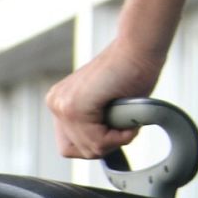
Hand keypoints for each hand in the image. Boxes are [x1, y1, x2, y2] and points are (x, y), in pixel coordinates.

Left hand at [46, 41, 164, 158]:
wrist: (141, 47)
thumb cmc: (132, 72)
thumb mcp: (105, 106)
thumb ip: (93, 125)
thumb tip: (95, 150)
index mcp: (60, 102)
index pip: (68, 145)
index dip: (95, 144)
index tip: (114, 131)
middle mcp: (56, 103)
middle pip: (74, 150)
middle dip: (104, 145)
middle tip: (124, 128)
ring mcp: (63, 105)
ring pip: (88, 148)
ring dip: (115, 141)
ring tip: (128, 120)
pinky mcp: (75, 106)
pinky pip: (97, 141)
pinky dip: (119, 137)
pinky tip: (129, 121)